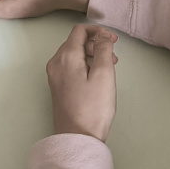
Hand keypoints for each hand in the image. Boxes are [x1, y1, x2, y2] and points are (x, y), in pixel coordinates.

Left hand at [47, 24, 117, 141]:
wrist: (77, 137)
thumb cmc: (93, 107)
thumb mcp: (104, 74)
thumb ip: (103, 50)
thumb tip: (102, 35)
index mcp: (66, 57)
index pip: (79, 31)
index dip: (98, 31)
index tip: (113, 40)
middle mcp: (56, 63)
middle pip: (76, 42)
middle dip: (96, 44)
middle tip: (114, 56)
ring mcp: (55, 76)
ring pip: (74, 55)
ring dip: (92, 55)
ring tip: (109, 67)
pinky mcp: (58, 87)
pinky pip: (71, 67)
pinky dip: (85, 66)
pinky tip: (97, 77)